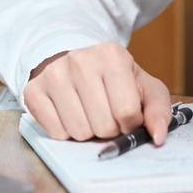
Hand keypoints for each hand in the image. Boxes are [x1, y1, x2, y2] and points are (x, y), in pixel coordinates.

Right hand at [22, 42, 172, 143]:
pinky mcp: (33, 91)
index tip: (126, 114)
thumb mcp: (144, 87)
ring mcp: (53, 74)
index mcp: (112, 55)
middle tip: (106, 114)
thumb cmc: (115, 80)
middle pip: (102, 125)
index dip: (130, 123)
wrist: (76, 63)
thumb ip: (159, 111)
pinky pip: (55, 133)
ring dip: (88, 132)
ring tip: (88, 113)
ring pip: (78, 132)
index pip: (127, 112)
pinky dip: (66, 132)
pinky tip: (69, 114)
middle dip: (108, 129)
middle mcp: (79, 60)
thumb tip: (159, 137)